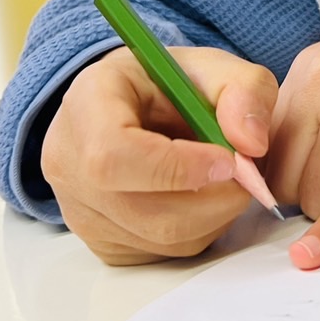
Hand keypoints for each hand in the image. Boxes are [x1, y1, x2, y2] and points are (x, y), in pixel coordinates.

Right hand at [41, 45, 277, 264]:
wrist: (133, 107)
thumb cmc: (167, 84)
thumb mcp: (213, 66)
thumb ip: (244, 91)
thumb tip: (251, 145)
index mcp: (86, 103)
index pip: (114, 154)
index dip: (177, 168)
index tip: (228, 160)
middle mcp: (67, 162)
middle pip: (140, 209)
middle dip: (211, 197)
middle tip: (244, 174)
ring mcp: (77, 210)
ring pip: (158, 238)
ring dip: (212, 216)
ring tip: (224, 180)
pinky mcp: (100, 242)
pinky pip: (159, 254)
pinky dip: (197, 232)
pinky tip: (201, 198)